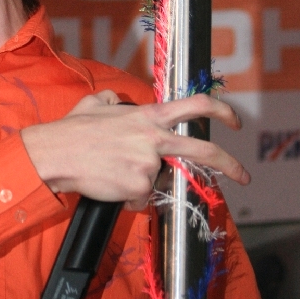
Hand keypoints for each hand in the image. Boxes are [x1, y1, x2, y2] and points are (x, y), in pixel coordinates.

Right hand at [21, 91, 246, 210]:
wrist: (55, 154)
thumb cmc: (72, 130)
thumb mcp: (94, 103)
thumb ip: (111, 100)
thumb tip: (114, 101)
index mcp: (148, 115)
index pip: (195, 105)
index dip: (221, 110)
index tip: (235, 121)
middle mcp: (154, 138)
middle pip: (204, 150)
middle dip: (230, 165)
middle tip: (244, 176)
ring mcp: (148, 163)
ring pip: (158, 180)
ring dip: (140, 183)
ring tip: (113, 172)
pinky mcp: (138, 186)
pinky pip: (141, 198)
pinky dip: (128, 197)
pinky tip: (110, 185)